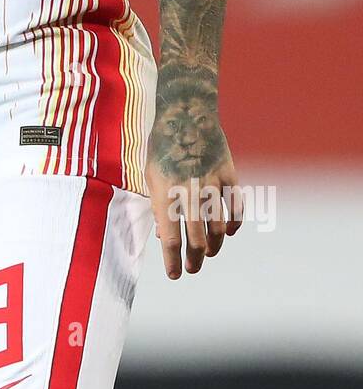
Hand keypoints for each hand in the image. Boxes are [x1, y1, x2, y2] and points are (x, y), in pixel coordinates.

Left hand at [145, 119, 243, 279]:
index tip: (175, 275)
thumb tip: (165, 236)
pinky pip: (235, 207)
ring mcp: (211, 183)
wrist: (187, 114)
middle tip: (192, 269)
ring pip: (218, 227)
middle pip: (195, 238)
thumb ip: (159, 207)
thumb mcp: (152, 176)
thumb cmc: (162, 148)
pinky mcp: (229, 174)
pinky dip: (234, 223)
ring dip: (214, 245)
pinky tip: (228, 232)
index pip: (170, 238)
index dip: (172, 261)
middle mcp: (189, 191)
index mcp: (165, 193)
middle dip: (194, 260)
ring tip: (208, 253)